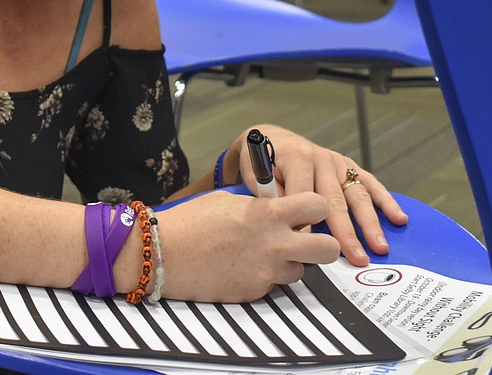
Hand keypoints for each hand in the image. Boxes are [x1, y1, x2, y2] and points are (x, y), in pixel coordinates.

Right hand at [158, 189, 339, 301]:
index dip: (315, 206)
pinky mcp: (254, 292)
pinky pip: (273, 284)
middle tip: (305, 238)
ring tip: (263, 252)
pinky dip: (264, 275)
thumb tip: (276, 201)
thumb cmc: (192, 220)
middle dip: (322, 243)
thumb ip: (259, 202)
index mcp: (268, 212)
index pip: (319, 205)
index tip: (305, 208)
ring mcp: (266, 271)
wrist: (164, 252)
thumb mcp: (229, 198)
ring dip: (290, 262)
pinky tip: (242, 265)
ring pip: (301, 271)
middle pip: (328, 248)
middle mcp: (275, 243)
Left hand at [233, 126, 408, 265]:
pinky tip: (399, 218)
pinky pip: (369, 183)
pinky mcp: (347, 165)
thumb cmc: (260, 162)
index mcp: (296, 158)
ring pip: (356, 195)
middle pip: (334, 200)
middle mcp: (319, 157)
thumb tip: (289, 227)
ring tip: (379, 247)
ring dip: (369, 223)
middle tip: (355, 258)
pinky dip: (385, 201)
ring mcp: (336, 162)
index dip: (308, 224)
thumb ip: (272, 198)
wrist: (270, 139)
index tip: (314, 248)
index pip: (305, 196)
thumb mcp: (256, 175)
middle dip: (346, 232)